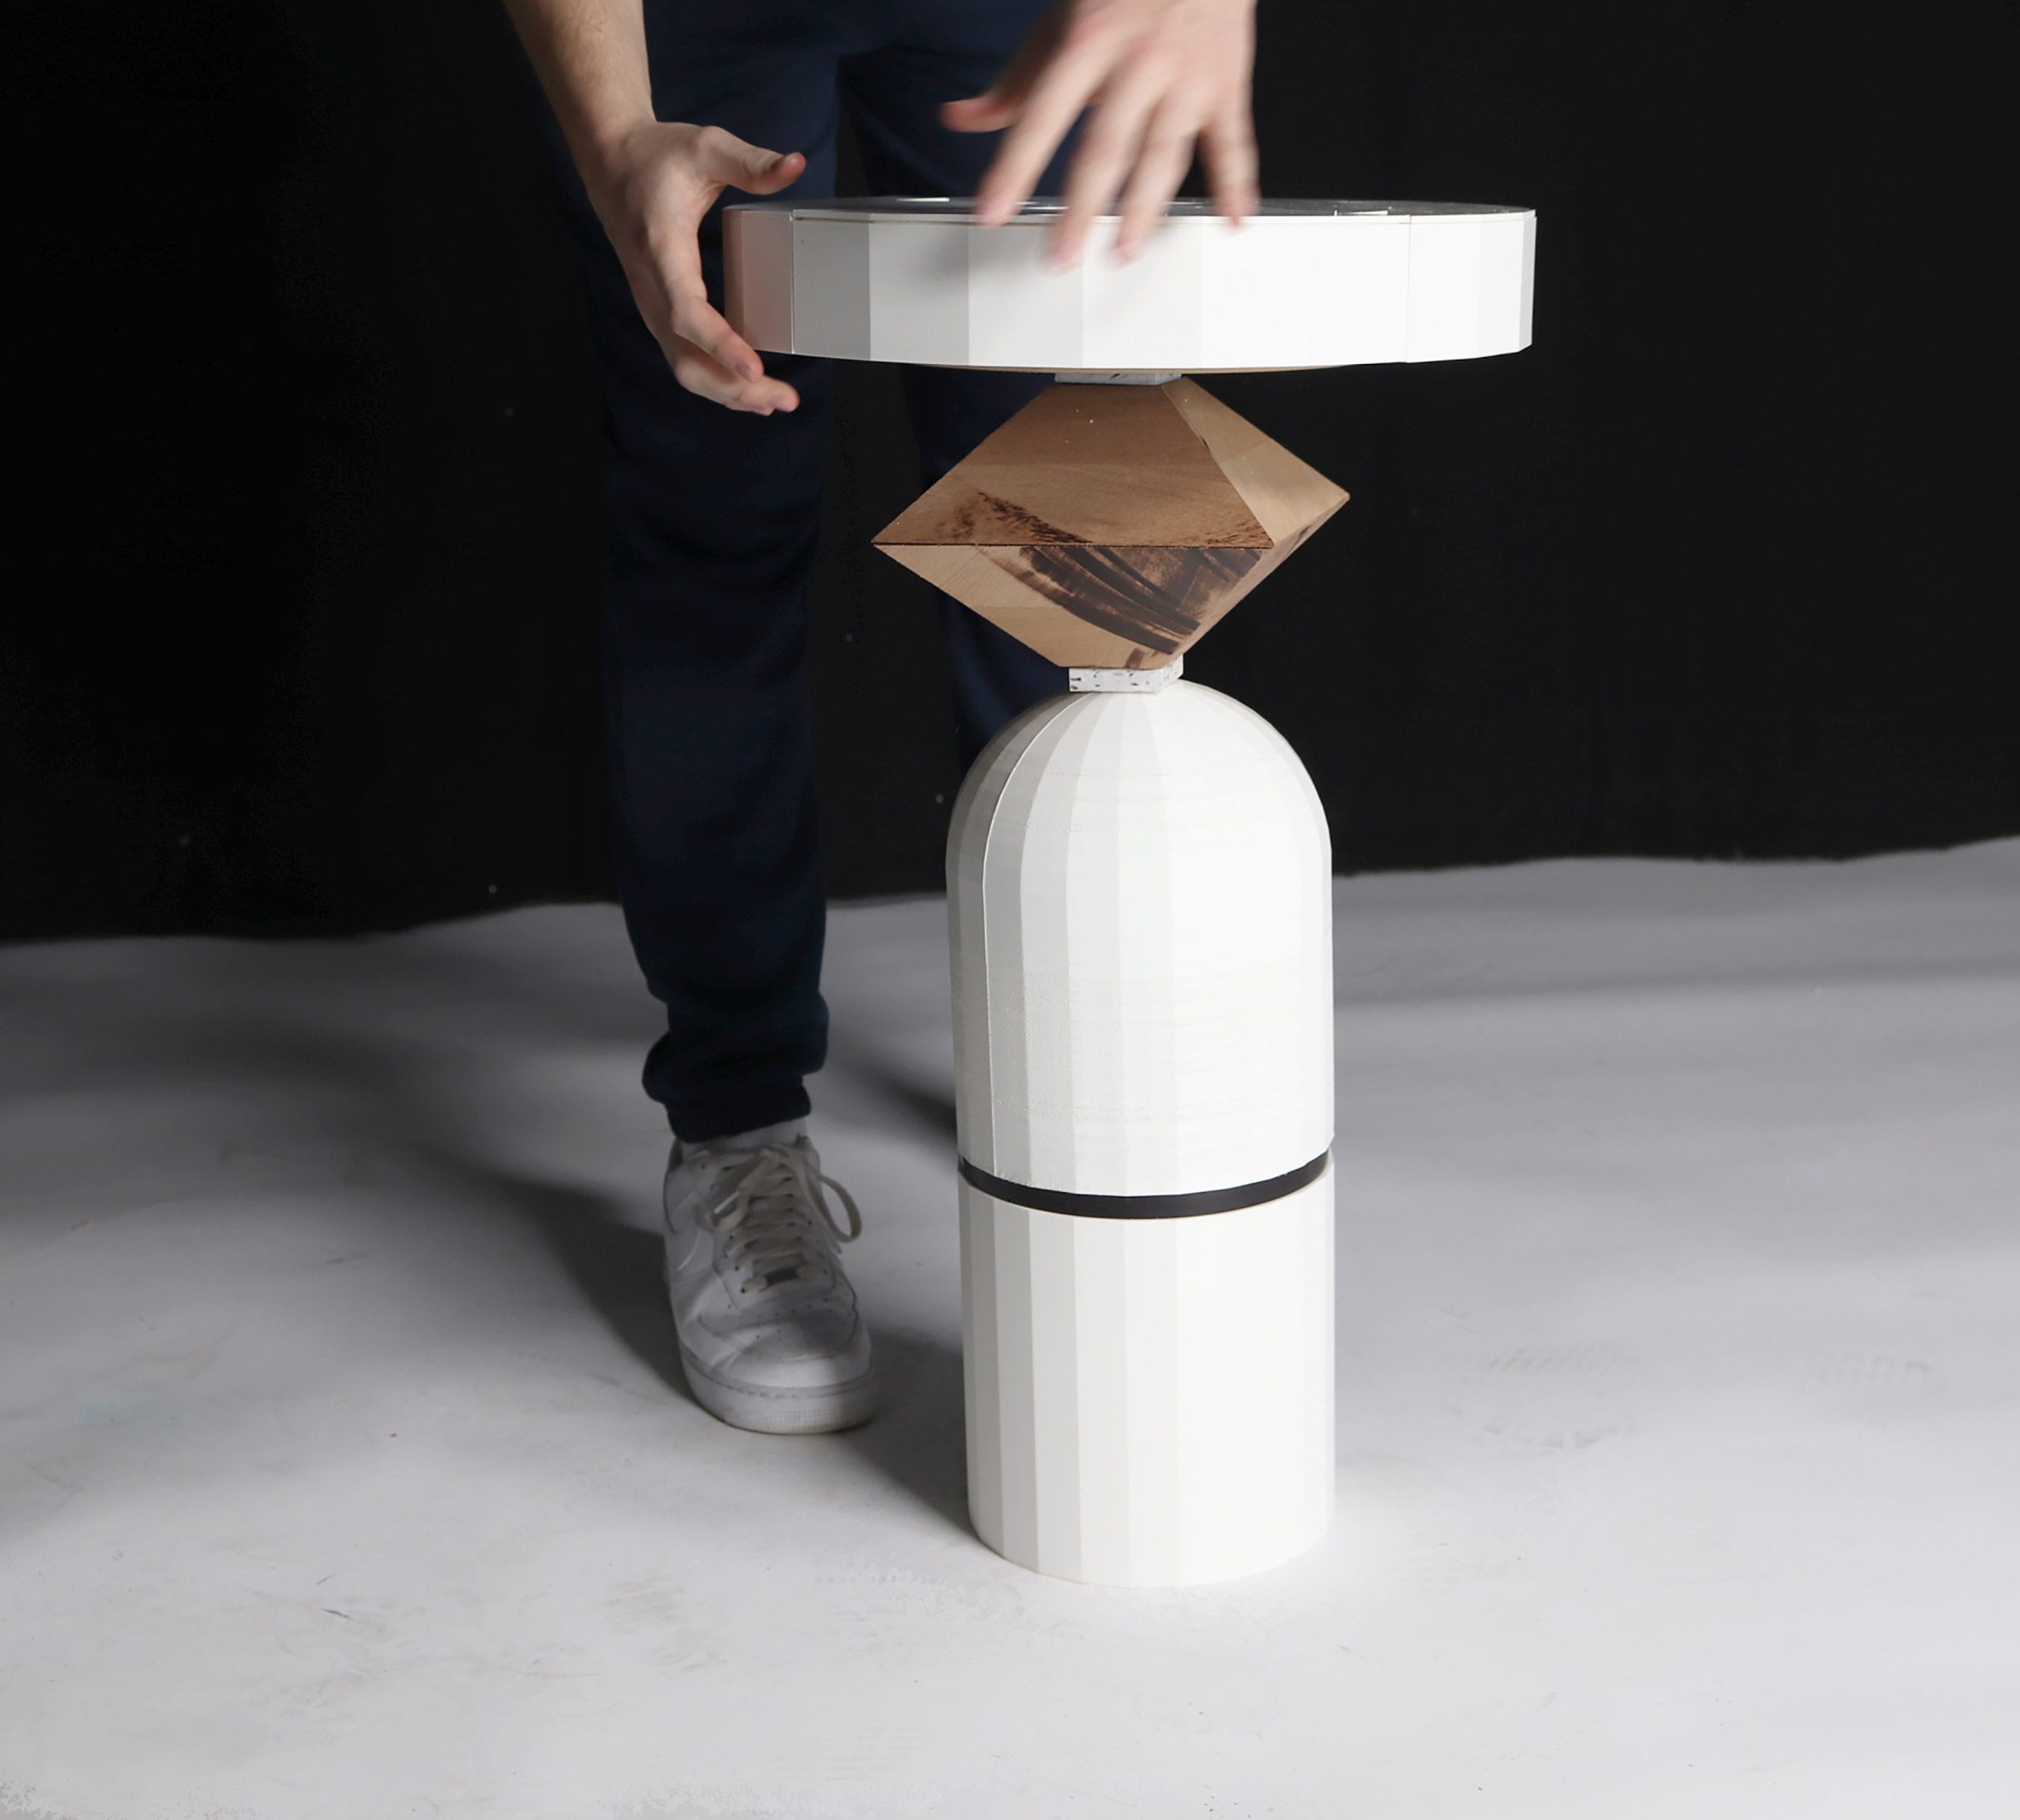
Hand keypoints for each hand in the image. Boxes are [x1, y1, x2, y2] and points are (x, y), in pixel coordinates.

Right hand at [582, 121, 804, 412]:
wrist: (611, 163)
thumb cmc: (658, 156)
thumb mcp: (706, 146)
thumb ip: (750, 162)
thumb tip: (795, 164)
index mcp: (661, 250)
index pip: (686, 311)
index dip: (719, 344)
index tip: (754, 368)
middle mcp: (652, 288)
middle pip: (686, 359)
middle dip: (734, 387)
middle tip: (785, 399)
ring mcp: (652, 306)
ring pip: (684, 368)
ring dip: (729, 393)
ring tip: (776, 402)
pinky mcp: (660, 312)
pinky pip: (684, 359)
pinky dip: (716, 382)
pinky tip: (750, 392)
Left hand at [943, 0, 1258, 269]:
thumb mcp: (1062, 24)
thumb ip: (1016, 83)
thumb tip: (960, 119)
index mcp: (1089, 39)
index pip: (1042, 114)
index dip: (1014, 168)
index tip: (993, 212)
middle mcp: (1139, 60)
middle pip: (1107, 147)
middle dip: (1081, 209)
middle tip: (1061, 257)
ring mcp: (1187, 75)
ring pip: (1164, 153)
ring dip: (1144, 210)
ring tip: (1124, 251)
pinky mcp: (1227, 85)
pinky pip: (1232, 142)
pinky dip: (1237, 185)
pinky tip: (1233, 220)